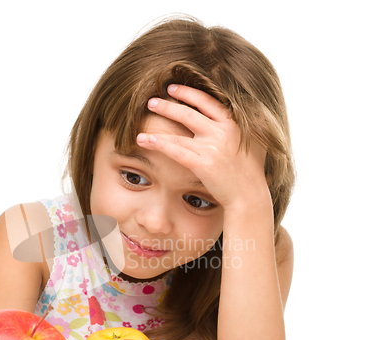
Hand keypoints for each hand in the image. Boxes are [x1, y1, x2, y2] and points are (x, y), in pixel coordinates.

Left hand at [137, 84, 269, 209]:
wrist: (249, 195)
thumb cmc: (251, 170)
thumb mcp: (253, 139)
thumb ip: (244, 124)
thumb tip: (241, 109)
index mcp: (234, 123)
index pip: (206, 101)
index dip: (187, 93)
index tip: (172, 88)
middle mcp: (223, 132)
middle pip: (189, 113)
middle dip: (168, 105)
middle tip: (151, 101)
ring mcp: (212, 148)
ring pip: (178, 133)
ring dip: (158, 127)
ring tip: (143, 121)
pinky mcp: (203, 164)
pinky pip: (176, 151)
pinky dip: (159, 144)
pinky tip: (145, 140)